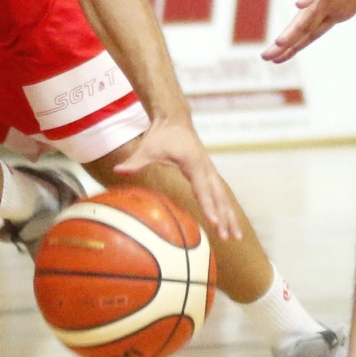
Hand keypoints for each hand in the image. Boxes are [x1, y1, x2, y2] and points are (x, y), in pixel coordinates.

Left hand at [113, 113, 241, 240]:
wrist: (175, 119)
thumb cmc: (162, 134)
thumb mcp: (148, 148)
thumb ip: (135, 162)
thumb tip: (119, 170)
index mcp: (194, 164)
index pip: (202, 189)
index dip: (208, 206)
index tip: (214, 222)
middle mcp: (206, 168)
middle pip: (219, 196)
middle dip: (226, 217)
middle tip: (230, 237)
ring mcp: (209, 170)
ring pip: (223, 196)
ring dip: (230, 216)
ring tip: (236, 237)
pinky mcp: (208, 173)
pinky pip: (220, 193)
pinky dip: (225, 208)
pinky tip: (228, 223)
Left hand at [262, 0, 355, 63]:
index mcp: (341, 8)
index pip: (313, 32)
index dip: (298, 46)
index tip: (280, 60)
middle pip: (305, 26)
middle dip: (288, 43)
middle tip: (267, 58)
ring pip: (309, 10)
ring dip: (296, 27)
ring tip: (279, 43)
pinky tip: (300, 3)